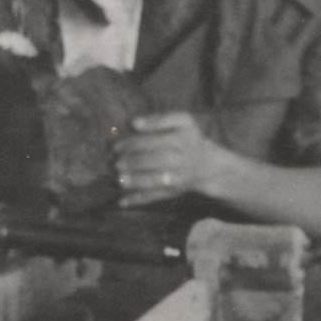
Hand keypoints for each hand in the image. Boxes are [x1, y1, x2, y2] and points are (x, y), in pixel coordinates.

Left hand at [109, 111, 233, 204]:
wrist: (206, 165)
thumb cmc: (187, 138)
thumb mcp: (182, 120)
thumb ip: (158, 119)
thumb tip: (133, 123)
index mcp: (179, 139)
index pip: (152, 141)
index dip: (130, 144)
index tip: (115, 146)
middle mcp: (179, 159)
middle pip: (152, 160)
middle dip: (131, 162)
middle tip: (113, 162)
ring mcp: (176, 178)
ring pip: (154, 181)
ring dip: (133, 181)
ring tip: (118, 178)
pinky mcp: (171, 192)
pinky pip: (154, 197)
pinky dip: (137, 200)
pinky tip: (120, 202)